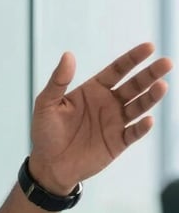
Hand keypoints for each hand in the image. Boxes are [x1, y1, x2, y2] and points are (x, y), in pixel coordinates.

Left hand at [29, 42, 172, 193]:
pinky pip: (133, 133)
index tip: (149, 47)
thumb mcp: (47, 103)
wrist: (49, 165)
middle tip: (166, 63)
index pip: (118, 70)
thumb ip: (58, 80)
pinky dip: (141, 127)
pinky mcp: (118, 142)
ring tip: (161, 86)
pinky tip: (147, 119)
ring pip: (138, 107)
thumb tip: (68, 54)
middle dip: (150, 74)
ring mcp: (115, 123)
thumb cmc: (45, 132)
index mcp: (93, 90)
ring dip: (150, 97)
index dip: (133, 59)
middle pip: (134, 85)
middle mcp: (108, 103)